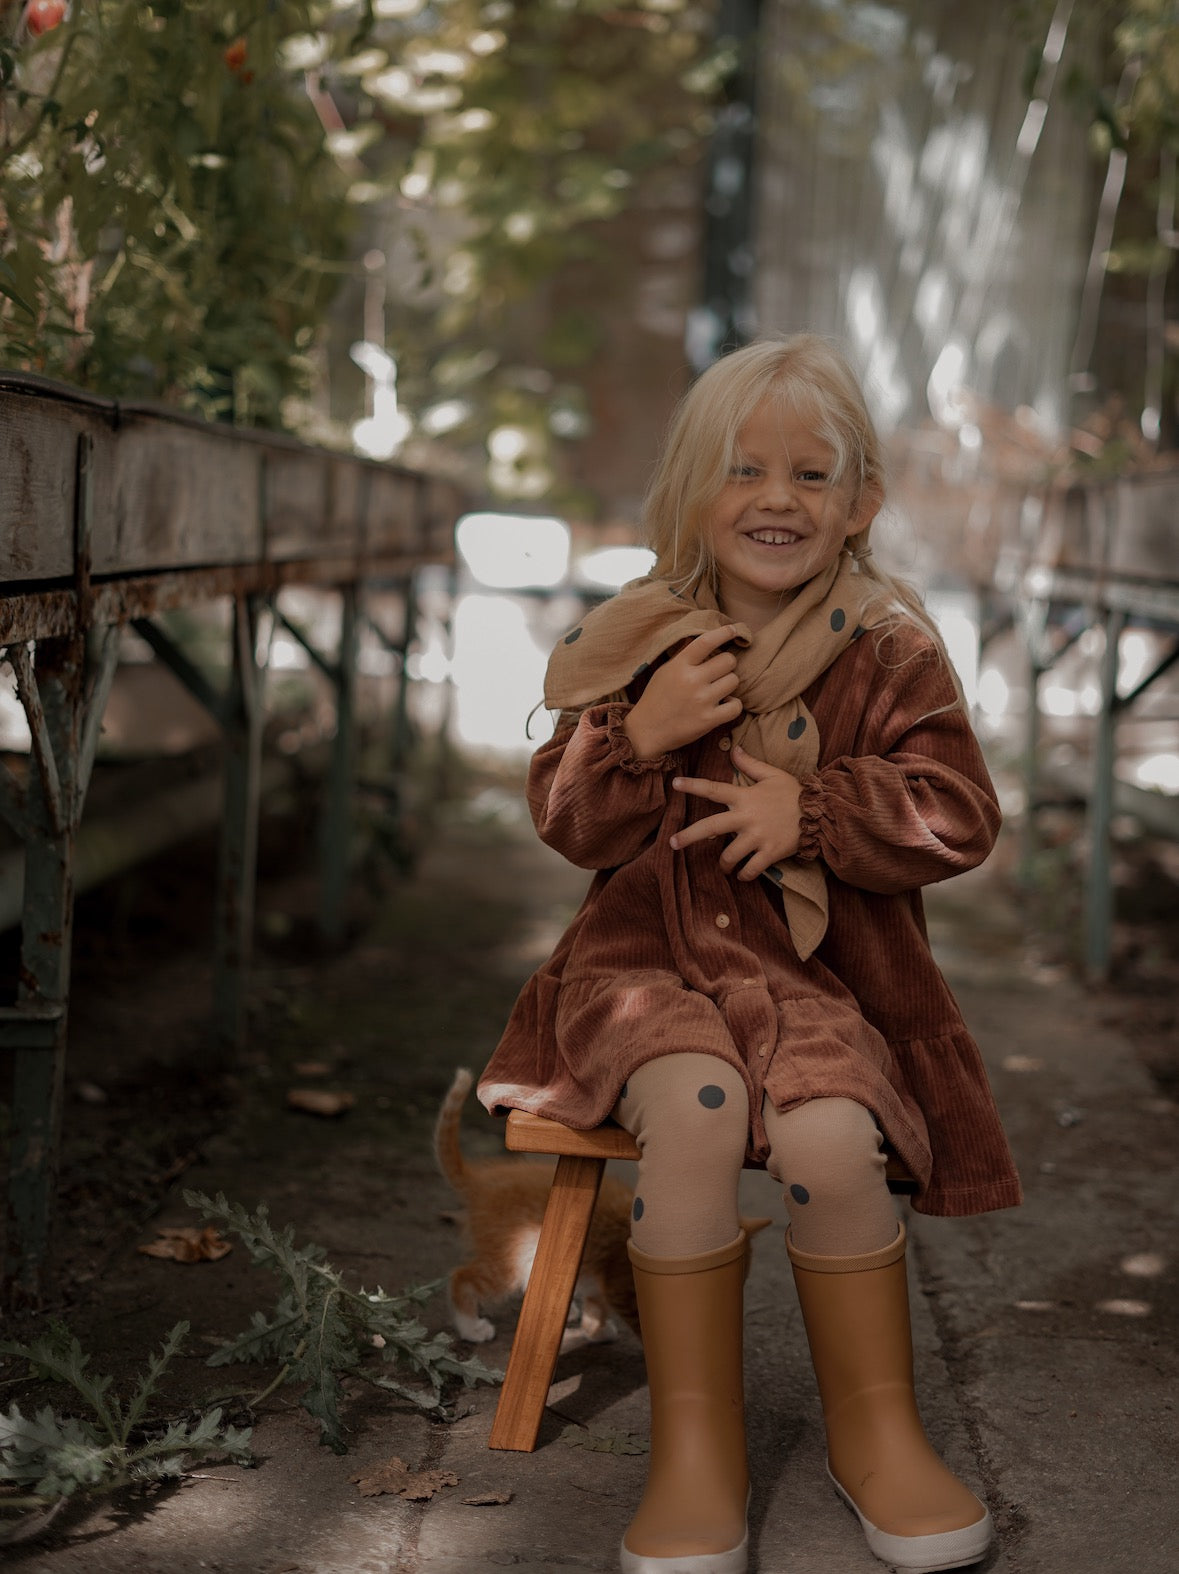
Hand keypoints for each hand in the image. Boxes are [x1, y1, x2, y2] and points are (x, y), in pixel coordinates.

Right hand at [622, 625, 743, 758]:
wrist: (646, 731)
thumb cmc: (656, 699)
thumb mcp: (665, 671)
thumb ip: (684, 656)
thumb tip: (702, 638)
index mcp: (679, 665)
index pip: (706, 641)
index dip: (724, 633)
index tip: (734, 630)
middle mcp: (692, 680)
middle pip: (728, 660)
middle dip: (726, 665)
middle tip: (718, 673)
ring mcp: (701, 700)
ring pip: (734, 681)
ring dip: (728, 685)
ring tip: (717, 691)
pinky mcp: (709, 720)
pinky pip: (736, 706)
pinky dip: (733, 706)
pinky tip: (723, 706)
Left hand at [669, 744, 801, 879]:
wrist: (821, 814)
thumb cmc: (794, 794)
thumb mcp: (773, 774)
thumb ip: (750, 765)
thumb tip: (734, 748)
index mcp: (745, 797)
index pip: (714, 789)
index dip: (693, 786)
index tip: (674, 784)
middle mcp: (747, 817)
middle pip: (711, 827)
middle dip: (689, 836)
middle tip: (672, 844)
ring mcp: (758, 837)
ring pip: (729, 855)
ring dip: (723, 864)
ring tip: (724, 867)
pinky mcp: (770, 853)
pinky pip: (750, 870)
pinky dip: (744, 875)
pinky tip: (742, 875)